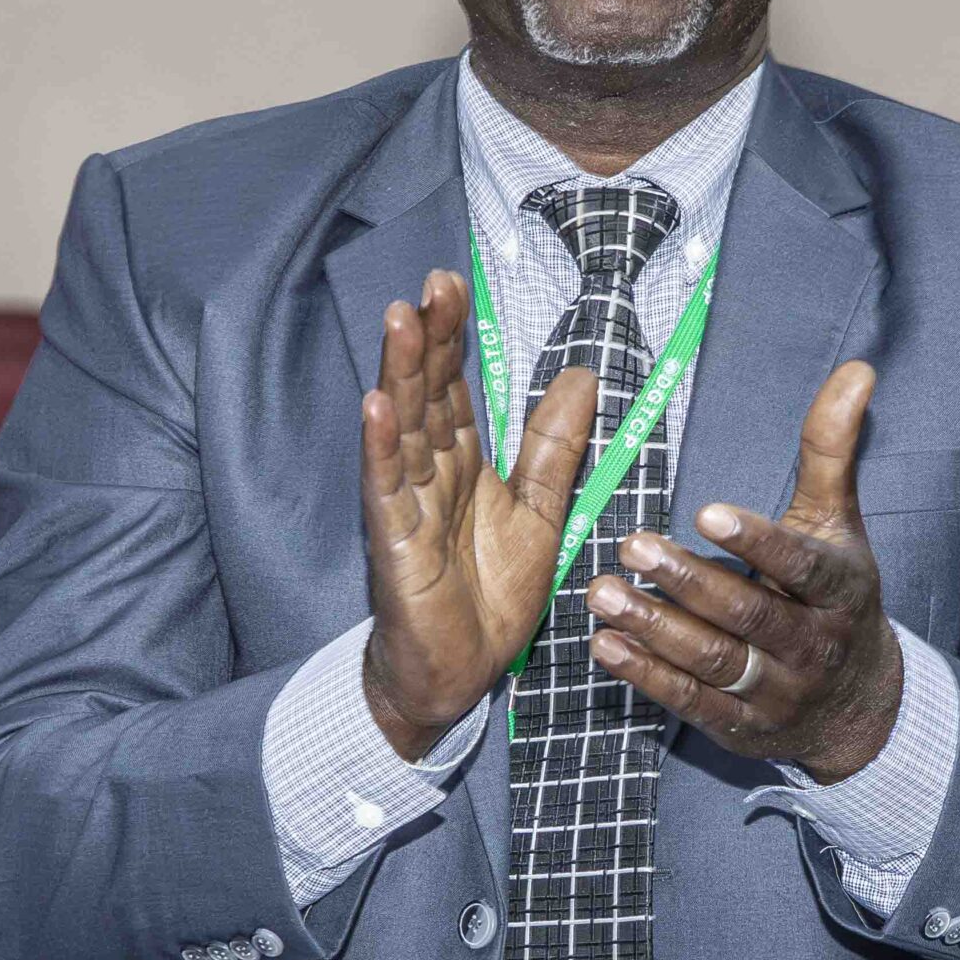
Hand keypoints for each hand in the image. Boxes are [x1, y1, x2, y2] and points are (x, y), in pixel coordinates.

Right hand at [359, 269, 598, 758]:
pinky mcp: (394, 545)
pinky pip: (386, 490)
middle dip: (426, 339)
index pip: (453, 388)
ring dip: (398, 375)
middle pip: (426, 395)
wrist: (458, 675)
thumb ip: (554, 449)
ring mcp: (406, 507)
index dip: (452, 338)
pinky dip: (380, 449)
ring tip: (399, 320)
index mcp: (461, 464)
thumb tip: (584, 377)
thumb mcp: (539, 514)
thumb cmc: (488, 599)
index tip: (453, 284)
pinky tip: (375, 407)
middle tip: (432, 284)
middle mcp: (428, 475)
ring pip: (402, 430)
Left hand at [582, 358, 902, 780]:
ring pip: (714, 661)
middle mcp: (811, 643)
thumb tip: (856, 369)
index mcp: (838, 588)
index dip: (757, 541)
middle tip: (631, 548)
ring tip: (601, 593)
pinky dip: (646, 677)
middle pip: (747, 614)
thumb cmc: (835, 595)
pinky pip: (691, 702)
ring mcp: (775, 690)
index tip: (708, 512)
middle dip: (688, 582)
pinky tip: (605, 646)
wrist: (857, 706)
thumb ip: (831, 451)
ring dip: (655, 629)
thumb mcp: (839, 526)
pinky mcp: (740, 725)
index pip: (800, 565)